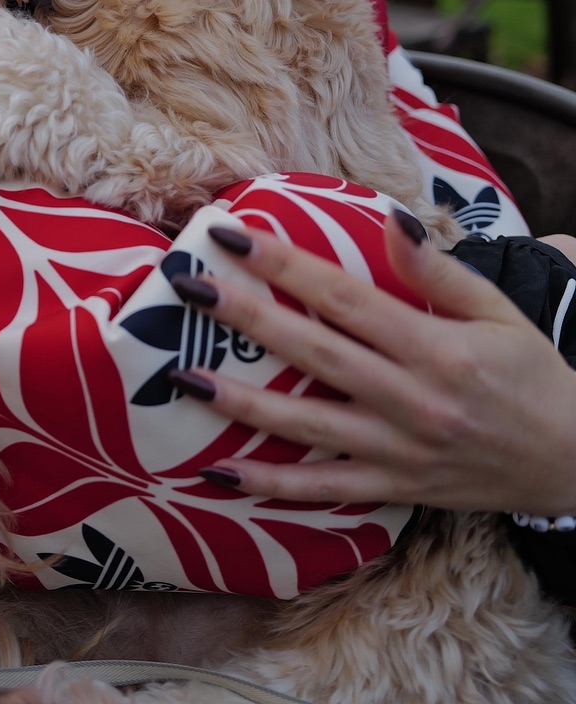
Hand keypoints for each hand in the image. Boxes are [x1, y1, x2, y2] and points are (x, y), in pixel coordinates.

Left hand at [168, 214, 575, 515]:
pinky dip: (270, 486)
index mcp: (436, 349)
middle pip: (315, 354)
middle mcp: (412, 402)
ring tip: (182, 379)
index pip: (345, 299)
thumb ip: (437, 271)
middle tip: (186, 288)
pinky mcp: (395, 490)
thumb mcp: (497, 312)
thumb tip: (388, 221)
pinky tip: (218, 470)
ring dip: (241, 404)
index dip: (285, 265)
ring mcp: (399, 452)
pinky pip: (324, 491)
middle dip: (245, 319)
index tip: (231, 235)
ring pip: (307, 427)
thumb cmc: (530, 376)